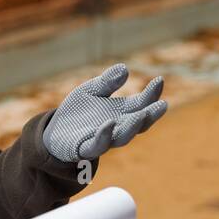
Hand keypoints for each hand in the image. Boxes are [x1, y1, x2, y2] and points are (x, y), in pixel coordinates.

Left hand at [42, 63, 166, 162]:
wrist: (56, 131)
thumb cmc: (79, 111)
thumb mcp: (91, 91)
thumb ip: (107, 82)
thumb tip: (124, 69)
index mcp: (122, 112)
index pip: (142, 104)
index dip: (152, 94)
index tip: (159, 80)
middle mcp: (117, 128)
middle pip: (138, 124)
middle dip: (150, 115)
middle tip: (162, 105)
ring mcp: (103, 140)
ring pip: (122, 137)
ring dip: (132, 127)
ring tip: (141, 115)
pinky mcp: (85, 149)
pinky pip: (97, 145)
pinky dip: (104, 136)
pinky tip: (109, 124)